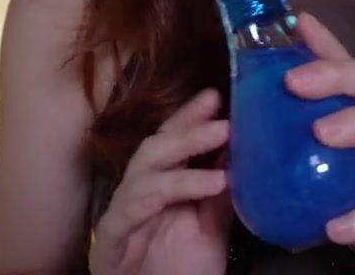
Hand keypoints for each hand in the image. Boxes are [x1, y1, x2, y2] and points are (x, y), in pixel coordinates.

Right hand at [88, 88, 233, 274]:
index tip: (215, 97)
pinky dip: (165, 192)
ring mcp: (121, 213)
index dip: (189, 116)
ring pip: (145, 170)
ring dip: (183, 155)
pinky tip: (203, 185)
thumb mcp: (213, 225)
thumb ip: (222, 191)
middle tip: (223, 121)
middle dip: (188, 128)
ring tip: (221, 151)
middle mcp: (138, 192)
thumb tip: (245, 150)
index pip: (172, 141)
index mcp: (161, 186)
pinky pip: (130, 208)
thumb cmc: (182, 270)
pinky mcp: (109, 239)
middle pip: (157, 147)